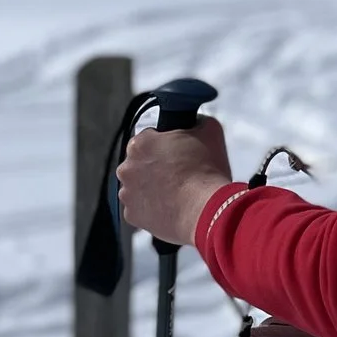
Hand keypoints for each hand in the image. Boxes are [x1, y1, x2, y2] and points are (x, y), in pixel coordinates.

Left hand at [119, 116, 233, 246]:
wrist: (205, 210)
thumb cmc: (206, 171)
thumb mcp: (210, 131)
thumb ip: (197, 121)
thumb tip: (196, 123)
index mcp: (140, 144)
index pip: (148, 137)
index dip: (165, 143)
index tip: (177, 151)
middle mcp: (127, 168)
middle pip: (140, 162)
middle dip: (155, 166)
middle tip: (179, 172)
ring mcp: (127, 194)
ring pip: (138, 185)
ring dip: (152, 186)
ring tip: (177, 191)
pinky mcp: (132, 216)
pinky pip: (140, 208)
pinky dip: (152, 207)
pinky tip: (171, 205)